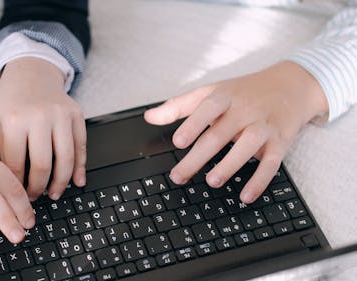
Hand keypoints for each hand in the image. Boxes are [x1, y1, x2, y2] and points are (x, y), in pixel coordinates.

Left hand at [0, 57, 86, 201]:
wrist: (31, 72)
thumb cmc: (13, 101)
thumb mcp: (0, 125)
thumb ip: (7, 153)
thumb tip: (15, 186)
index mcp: (14, 121)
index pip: (17, 165)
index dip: (17, 186)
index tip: (18, 196)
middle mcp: (39, 117)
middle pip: (43, 165)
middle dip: (39, 188)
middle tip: (36, 198)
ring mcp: (61, 115)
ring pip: (66, 159)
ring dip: (61, 182)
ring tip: (55, 194)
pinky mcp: (77, 114)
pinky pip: (81, 146)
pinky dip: (80, 167)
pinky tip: (77, 180)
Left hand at [145, 61, 327, 202]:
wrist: (290, 86)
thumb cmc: (243, 92)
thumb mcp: (211, 92)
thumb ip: (179, 106)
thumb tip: (149, 117)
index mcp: (225, 96)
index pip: (207, 108)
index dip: (193, 124)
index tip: (177, 141)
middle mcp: (245, 110)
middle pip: (220, 134)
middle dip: (199, 156)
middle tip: (179, 176)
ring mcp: (264, 125)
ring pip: (247, 146)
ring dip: (230, 165)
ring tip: (212, 181)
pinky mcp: (280, 141)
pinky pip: (272, 163)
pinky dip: (260, 180)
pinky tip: (246, 196)